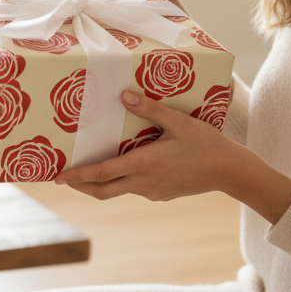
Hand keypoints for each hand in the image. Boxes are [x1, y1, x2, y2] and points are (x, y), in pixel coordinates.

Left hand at [58, 91, 290, 223]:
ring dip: (101, 183)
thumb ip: (151, 109)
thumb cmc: (207, 145)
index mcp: (144, 165)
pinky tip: (124, 167)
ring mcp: (153, 192)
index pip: (102, 174)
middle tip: (64, 177)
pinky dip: (122, 182)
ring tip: (87, 169)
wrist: (232, 172)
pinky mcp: (162, 195)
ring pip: (118, 191)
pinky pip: (135, 189)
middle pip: (103, 191)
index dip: (78, 175)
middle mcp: (144, 183)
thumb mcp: (180, 122)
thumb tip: (124, 96)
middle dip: (81, 185)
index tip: (59, 176)